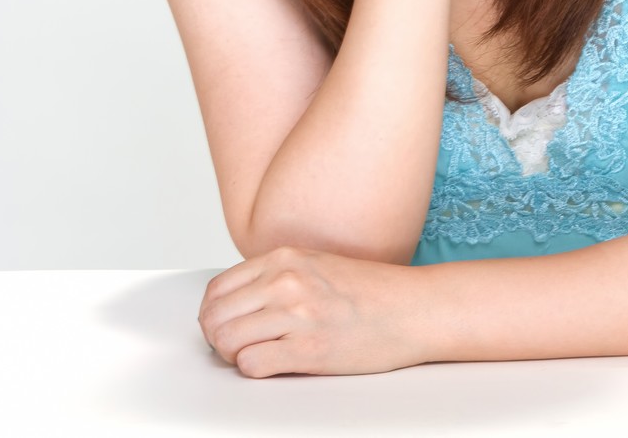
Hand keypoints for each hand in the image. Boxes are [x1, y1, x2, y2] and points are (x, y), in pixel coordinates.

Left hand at [198, 245, 432, 376]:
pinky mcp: (309, 349)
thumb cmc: (372, 293)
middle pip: (215, 316)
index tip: (224, 327)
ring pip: (226, 341)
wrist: (415, 309)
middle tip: (235, 348)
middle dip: (217, 338)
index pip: (217, 289)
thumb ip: (276, 276)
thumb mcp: (316, 265)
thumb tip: (235, 303)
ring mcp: (297, 314)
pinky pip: (252, 365)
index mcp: (284, 258)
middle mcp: (285, 282)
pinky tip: (272, 365)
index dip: (213, 314)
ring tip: (255, 356)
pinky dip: (254, 369)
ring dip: (233, 355)